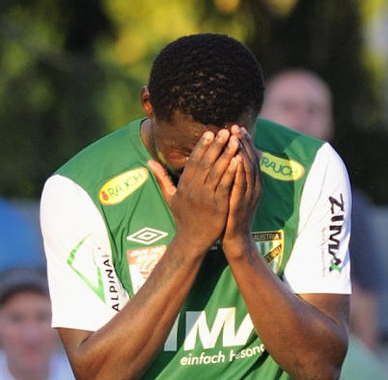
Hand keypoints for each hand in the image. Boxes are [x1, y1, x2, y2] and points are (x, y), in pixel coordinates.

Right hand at [148, 129, 239, 255]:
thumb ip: (162, 178)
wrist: (192, 240)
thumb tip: (149, 162)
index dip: (202, 146)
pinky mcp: (218, 205)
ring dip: (226, 154)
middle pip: (206, 162)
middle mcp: (193, 189)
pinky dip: (232, 171)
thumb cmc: (183, 218)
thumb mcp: (170, 197)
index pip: (193, 161)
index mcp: (183, 185)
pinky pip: (225, 184)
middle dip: (216, 145)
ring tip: (235, 141)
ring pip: (217, 171)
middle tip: (224, 131)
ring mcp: (206, 197)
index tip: (209, 133)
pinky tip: (239, 160)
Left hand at [222, 126, 261, 256]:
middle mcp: (255, 186)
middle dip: (243, 142)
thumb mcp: (236, 192)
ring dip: (242, 151)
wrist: (235, 238)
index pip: (251, 157)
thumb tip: (234, 159)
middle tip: (235, 127)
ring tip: (234, 137)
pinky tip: (234, 157)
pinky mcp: (242, 202)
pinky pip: (242, 182)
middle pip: (251, 159)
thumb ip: (237, 176)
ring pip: (248, 168)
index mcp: (255, 183)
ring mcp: (250, 195)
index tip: (237, 128)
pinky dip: (239, 169)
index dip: (246, 141)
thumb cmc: (232, 215)